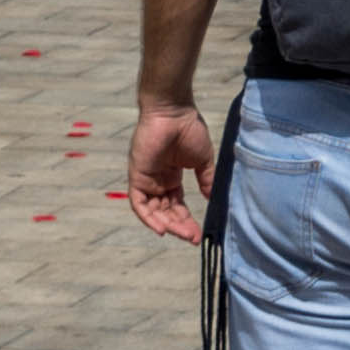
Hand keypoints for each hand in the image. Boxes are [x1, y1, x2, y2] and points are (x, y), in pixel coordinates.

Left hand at [120, 100, 216, 240]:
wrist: (174, 111)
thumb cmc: (189, 129)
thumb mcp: (202, 160)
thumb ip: (206, 180)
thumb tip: (212, 199)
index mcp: (171, 177)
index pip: (177, 206)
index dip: (187, 221)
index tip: (199, 234)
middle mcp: (157, 181)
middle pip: (166, 212)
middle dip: (179, 226)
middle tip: (193, 238)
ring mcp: (146, 179)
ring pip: (153, 212)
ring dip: (168, 225)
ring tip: (184, 234)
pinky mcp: (137, 176)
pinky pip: (139, 204)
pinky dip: (148, 218)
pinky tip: (162, 229)